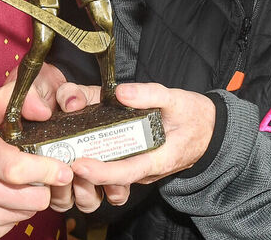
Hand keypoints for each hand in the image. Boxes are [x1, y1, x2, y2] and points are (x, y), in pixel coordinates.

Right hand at [0, 80, 71, 239]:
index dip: (47, 171)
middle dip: (43, 187)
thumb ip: (14, 100)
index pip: (19, 169)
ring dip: (27, 201)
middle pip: (30, 198)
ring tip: (14, 185)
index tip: (64, 169)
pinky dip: (11, 214)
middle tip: (39, 175)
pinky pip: (8, 228)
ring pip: (23, 215)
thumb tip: (45, 110)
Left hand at [56, 82, 215, 210]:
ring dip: (87, 167)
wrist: (210, 131)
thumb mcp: (177, 99)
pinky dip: (96, 158)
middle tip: (60, 159)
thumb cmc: (195, 117)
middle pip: (112, 176)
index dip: (102, 172)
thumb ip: (150, 95)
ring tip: (63, 154)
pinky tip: (77, 146)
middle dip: (85, 172)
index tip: (79, 164)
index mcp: (159, 158)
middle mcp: (146, 169)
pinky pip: (114, 164)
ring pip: (111, 174)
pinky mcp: (136, 160)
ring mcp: (140, 167)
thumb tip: (121, 92)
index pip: (127, 171)